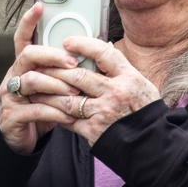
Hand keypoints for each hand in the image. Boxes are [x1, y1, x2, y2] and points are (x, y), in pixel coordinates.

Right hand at [0, 2, 81, 153]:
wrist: (22, 139)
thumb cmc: (43, 107)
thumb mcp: (52, 86)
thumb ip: (62, 71)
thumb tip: (91, 53)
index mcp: (24, 66)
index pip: (23, 38)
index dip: (29, 21)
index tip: (39, 6)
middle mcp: (14, 76)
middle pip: (28, 55)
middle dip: (52, 55)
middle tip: (73, 62)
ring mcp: (10, 96)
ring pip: (31, 81)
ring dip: (56, 84)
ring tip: (75, 91)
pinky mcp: (11, 116)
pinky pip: (34, 109)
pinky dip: (55, 111)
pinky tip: (69, 116)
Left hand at [33, 36, 161, 145]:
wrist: (151, 145)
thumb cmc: (143, 111)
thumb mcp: (140, 84)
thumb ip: (119, 69)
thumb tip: (100, 49)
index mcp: (129, 78)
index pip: (103, 53)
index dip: (82, 45)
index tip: (66, 42)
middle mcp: (116, 93)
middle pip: (77, 76)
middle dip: (55, 70)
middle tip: (40, 65)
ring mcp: (104, 112)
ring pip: (67, 99)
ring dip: (48, 92)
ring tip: (36, 87)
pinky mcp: (94, 130)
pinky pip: (67, 119)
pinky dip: (55, 113)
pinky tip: (46, 108)